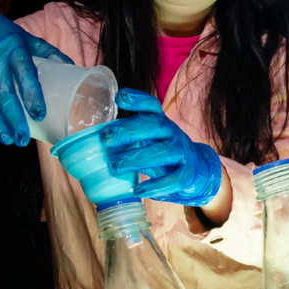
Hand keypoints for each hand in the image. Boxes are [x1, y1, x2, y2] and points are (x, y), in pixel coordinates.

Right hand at [0, 0, 72, 145]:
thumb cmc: (10, 36)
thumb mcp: (31, 40)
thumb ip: (52, 56)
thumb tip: (77, 71)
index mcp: (15, 49)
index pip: (24, 73)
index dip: (31, 94)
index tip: (39, 114)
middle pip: (3, 93)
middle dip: (13, 118)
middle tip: (23, 138)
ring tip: (10, 139)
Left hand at [100, 88, 221, 205]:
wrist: (198, 171)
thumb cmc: (163, 154)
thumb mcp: (149, 141)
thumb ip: (128, 139)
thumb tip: (91, 145)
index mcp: (160, 123)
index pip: (151, 106)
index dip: (137, 100)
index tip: (120, 97)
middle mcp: (172, 134)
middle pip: (154, 125)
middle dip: (129, 130)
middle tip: (107, 138)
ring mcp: (182, 153)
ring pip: (163, 151)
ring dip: (137, 158)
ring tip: (115, 166)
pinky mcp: (188, 174)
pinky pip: (174, 179)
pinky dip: (156, 185)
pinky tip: (139, 190)